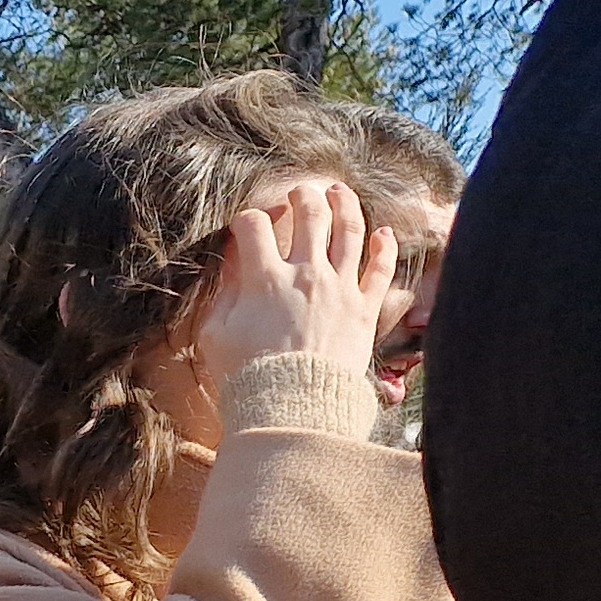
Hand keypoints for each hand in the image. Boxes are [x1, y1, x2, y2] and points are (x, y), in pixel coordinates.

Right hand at [193, 179, 398, 386]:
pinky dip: (383, 246)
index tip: (245, 229)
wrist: (292, 409)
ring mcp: (339, 288)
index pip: (253, 226)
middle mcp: (306, 273)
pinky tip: (382, 232)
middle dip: (300, 197)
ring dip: (343, 202)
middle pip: (308, 213)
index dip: (245, 221)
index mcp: (265, 279)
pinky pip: (380, 268)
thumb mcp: (216, 336)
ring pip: (348, 228)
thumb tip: (234, 264)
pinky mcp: (364, 308)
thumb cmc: (248, 378)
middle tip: (297, 195)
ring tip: (337, 191)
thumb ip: (225, 293)